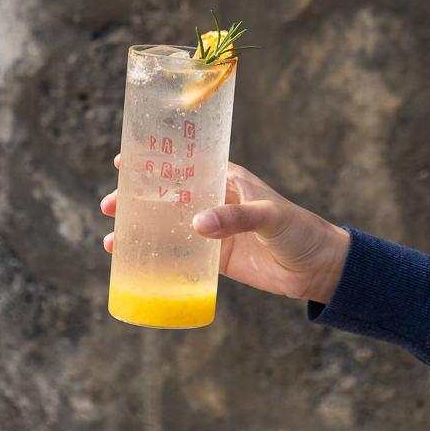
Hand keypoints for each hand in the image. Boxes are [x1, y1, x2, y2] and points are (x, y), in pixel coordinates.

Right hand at [100, 157, 349, 303]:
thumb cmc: (301, 230)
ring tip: (113, 239)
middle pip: (167, 195)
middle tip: (109, 206)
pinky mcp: (217, 259)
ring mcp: (214, 231)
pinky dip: (159, 256)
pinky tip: (136, 262)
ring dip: (141, 230)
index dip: (154, 162)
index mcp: (227, 179)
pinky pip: (181, 255)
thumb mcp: (270, 216)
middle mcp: (215, 201)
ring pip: (168, 225)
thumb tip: (198, 224)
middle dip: (137, 199)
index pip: (185, 164)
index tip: (123, 162)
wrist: (320, 269)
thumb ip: (236, 218)